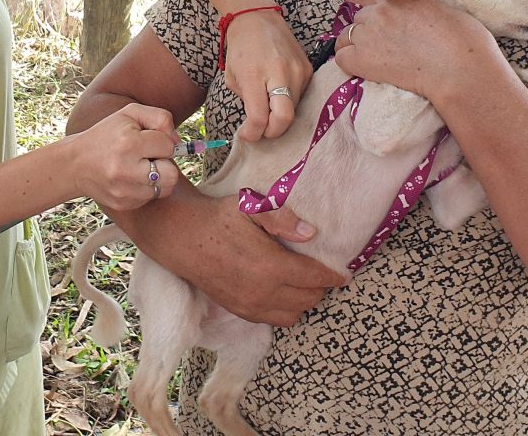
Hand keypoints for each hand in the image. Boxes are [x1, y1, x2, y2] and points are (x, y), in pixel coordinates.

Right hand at [65, 104, 177, 211]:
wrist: (75, 163)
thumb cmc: (107, 134)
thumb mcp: (130, 114)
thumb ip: (161, 118)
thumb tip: (179, 142)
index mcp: (128, 143)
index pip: (168, 145)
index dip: (162, 141)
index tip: (148, 140)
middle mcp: (125, 169)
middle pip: (172, 174)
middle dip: (165, 163)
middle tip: (150, 157)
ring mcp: (124, 190)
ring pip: (165, 188)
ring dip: (158, 177)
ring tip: (141, 167)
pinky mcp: (123, 204)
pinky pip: (151, 198)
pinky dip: (146, 188)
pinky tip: (132, 178)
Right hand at [195, 195, 346, 325]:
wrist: (182, 237)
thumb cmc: (219, 218)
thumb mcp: (251, 207)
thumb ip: (283, 220)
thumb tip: (311, 234)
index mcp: (271, 266)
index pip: (315, 278)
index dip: (334, 277)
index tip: (344, 274)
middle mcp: (263, 292)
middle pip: (309, 299)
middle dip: (321, 288)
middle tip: (322, 274)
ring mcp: (250, 305)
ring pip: (293, 315)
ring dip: (304, 302)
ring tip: (304, 285)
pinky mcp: (239, 310)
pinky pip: (273, 320)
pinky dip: (285, 311)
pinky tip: (283, 294)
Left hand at [222, 9, 313, 141]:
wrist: (258, 18)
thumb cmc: (241, 48)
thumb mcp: (232, 77)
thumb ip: (246, 101)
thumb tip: (258, 123)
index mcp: (255, 75)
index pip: (259, 117)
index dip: (253, 133)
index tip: (248, 135)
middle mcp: (280, 73)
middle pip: (285, 118)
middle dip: (273, 132)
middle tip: (262, 131)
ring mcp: (298, 71)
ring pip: (294, 109)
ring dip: (280, 115)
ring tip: (268, 107)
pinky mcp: (308, 69)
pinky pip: (301, 96)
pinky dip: (289, 101)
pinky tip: (278, 94)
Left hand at [334, 0, 496, 99]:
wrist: (461, 70)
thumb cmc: (468, 45)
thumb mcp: (449, 13)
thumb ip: (426, 9)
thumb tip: (422, 18)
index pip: (381, 0)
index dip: (387, 17)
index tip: (397, 30)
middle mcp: (383, 9)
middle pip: (364, 17)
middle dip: (372, 30)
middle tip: (389, 48)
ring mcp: (370, 32)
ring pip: (349, 34)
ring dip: (358, 44)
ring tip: (377, 60)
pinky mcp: (361, 57)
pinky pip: (342, 57)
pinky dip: (350, 62)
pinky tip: (365, 70)